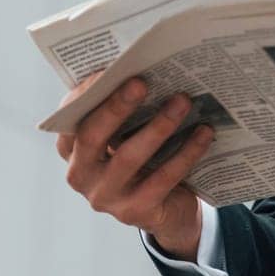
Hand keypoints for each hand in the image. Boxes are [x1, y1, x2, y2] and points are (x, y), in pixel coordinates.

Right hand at [55, 74, 213, 259]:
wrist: (167, 210)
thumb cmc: (145, 158)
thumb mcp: (127, 134)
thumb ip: (125, 108)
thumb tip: (144, 64)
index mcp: (72, 149)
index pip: (70, 118)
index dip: (85, 94)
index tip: (108, 69)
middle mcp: (81, 174)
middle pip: (92, 137)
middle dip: (117, 106)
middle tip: (141, 81)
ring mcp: (106, 197)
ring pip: (129, 157)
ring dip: (158, 126)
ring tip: (183, 101)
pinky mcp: (136, 212)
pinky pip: (162, 178)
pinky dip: (186, 152)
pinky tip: (204, 132)